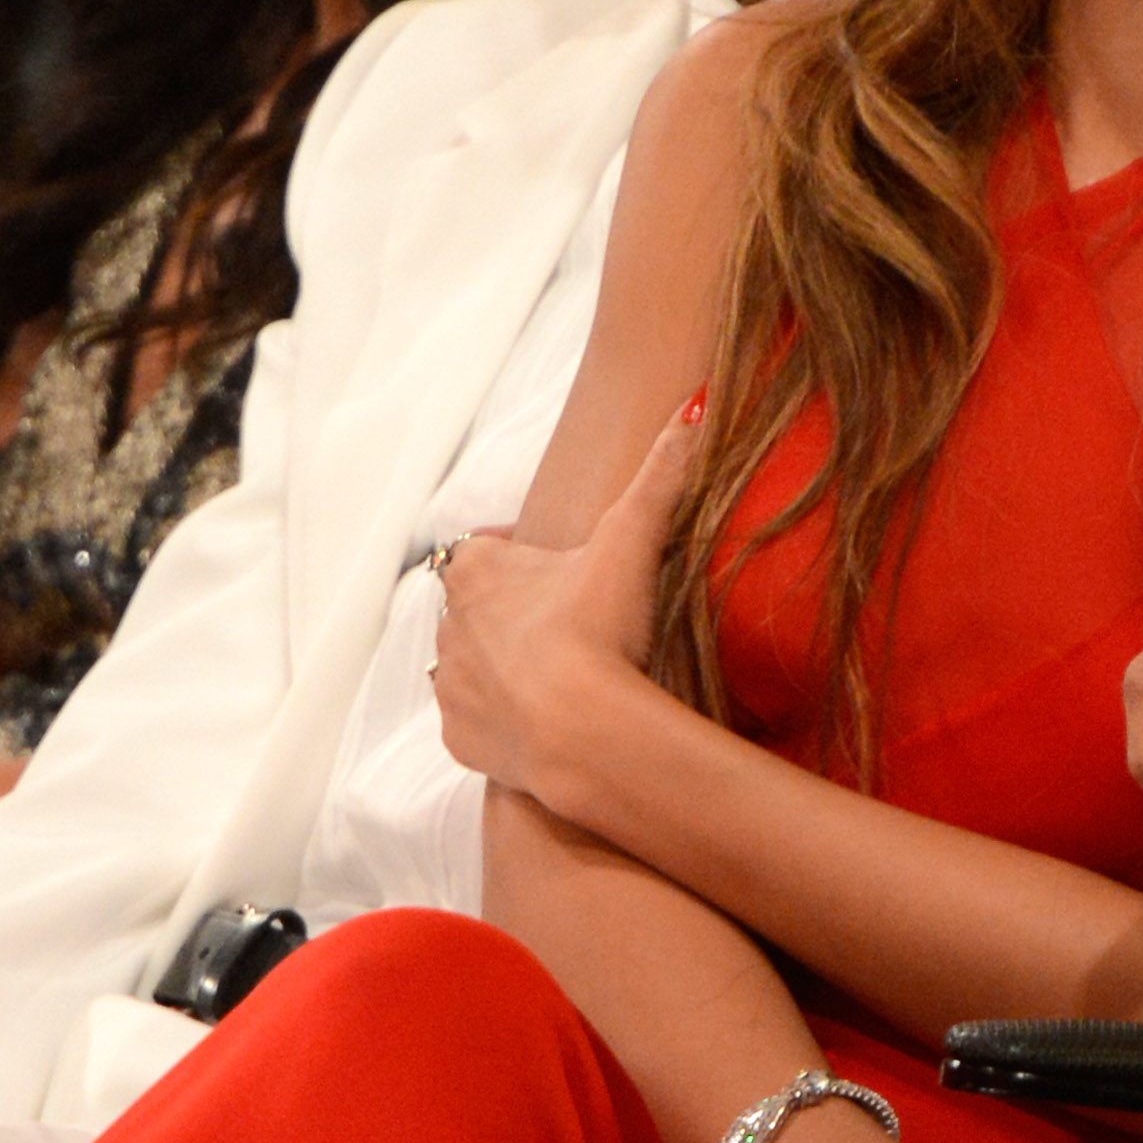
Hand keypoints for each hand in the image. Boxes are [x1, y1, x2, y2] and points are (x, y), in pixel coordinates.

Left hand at [432, 404, 698, 807]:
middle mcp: (447, 624)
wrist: (579, 731)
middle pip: (475, 608)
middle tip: (567, 626)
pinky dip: (499, 721)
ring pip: (469, 666)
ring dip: (501, 667)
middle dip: (511, 614)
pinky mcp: (457, 739)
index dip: (517, 556)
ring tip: (555, 678)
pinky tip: (540, 723)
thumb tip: (696, 404)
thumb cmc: (598, 629)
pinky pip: (473, 724)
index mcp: (476, 571)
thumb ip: (660, 474)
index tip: (556, 570)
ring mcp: (449, 686)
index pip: (483, 548)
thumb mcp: (631, 539)